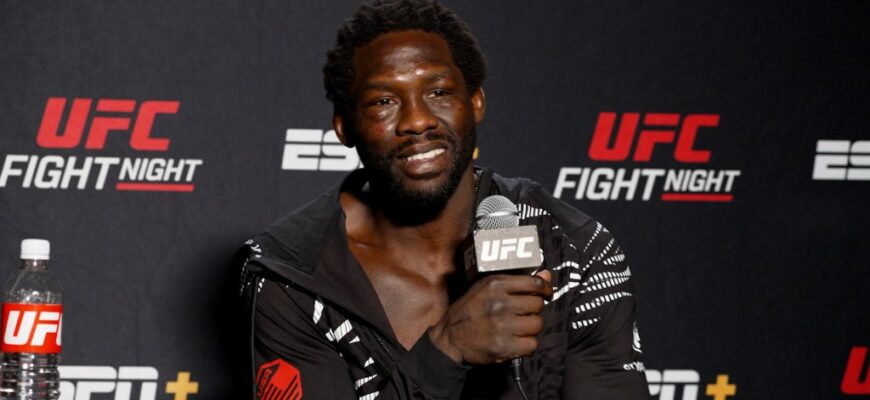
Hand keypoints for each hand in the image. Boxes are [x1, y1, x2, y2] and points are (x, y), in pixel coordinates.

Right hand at [428, 270, 552, 363]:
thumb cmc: (471, 310)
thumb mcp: (487, 288)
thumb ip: (517, 282)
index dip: (545, 289)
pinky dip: (526, 345)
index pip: (534, 283)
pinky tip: (514, 341)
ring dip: (530, 328)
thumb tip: (548, 275)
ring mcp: (502, 326)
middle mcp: (500, 303)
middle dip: (532, 310)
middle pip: (537, 305)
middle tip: (521, 314)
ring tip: (516, 328)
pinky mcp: (503, 346)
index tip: (545, 294)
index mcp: (496, 284)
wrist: (450, 337)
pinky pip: (532, 344)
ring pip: (537, 324)